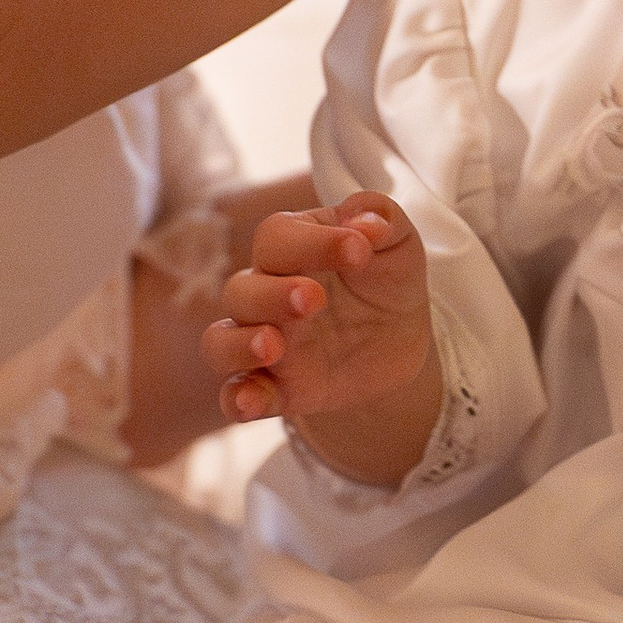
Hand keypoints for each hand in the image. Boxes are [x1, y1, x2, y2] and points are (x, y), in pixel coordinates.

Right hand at [202, 190, 440, 484]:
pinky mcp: (277, 390)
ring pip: (222, 341)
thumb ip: (383, 220)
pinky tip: (252, 402)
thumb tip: (367, 223)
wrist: (401, 343)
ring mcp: (267, 345)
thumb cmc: (386, 281)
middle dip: (273, 294)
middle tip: (314, 299)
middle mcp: (267, 295)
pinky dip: (238, 399)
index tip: (360, 250)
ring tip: (273, 346)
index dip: (313, 241)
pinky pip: (236, 396)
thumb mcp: (398, 246)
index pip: (278, 236)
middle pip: (242, 290)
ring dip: (241, 343)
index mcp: (292, 250)